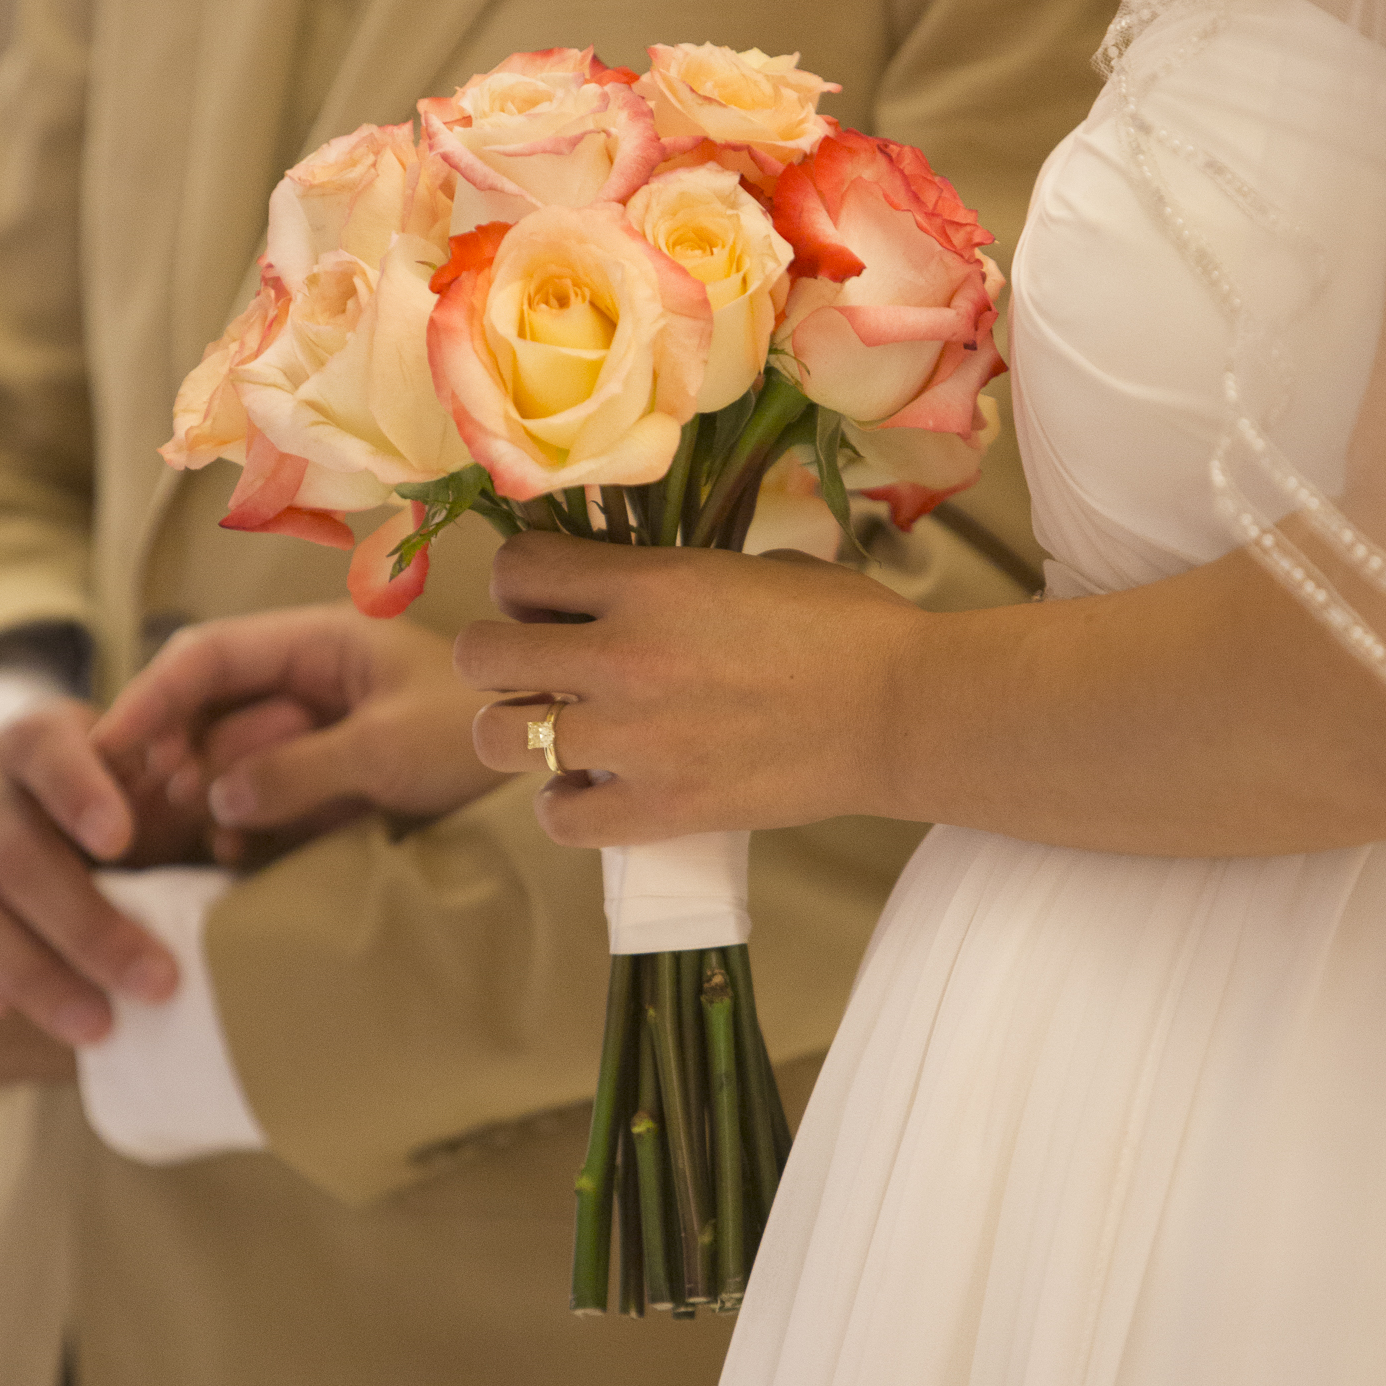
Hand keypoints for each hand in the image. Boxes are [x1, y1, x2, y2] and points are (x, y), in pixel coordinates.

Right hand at [0, 701, 195, 1050]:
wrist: (1, 892)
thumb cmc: (107, 855)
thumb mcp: (156, 823)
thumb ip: (191, 801)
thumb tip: (263, 754)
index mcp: (34, 739)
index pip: (47, 744)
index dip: (80, 786)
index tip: (120, 837)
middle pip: (11, 847)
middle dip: (87, 925)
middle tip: (153, 984)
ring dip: (23, 966)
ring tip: (89, 1021)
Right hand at [94, 605, 511, 847]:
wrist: (551, 767)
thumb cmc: (481, 737)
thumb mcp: (390, 751)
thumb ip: (300, 771)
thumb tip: (216, 802)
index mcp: (316, 642)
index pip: (206, 656)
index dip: (150, 698)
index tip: (108, 748)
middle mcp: (302, 681)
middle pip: (203, 710)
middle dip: (175, 756)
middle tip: (161, 808)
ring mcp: (310, 733)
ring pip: (225, 761)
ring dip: (208, 797)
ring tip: (206, 838)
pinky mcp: (323, 783)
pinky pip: (259, 800)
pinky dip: (243, 826)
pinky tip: (238, 857)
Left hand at [455, 536, 924, 844]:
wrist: (905, 710)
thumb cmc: (848, 627)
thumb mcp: (752, 566)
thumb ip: (672, 577)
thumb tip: (628, 586)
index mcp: (648, 584)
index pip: (517, 570)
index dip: (521, 584)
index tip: (547, 601)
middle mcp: (622, 658)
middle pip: (481, 655)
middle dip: (499, 657)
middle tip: (540, 668)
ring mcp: (635, 740)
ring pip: (499, 739)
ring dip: (519, 733)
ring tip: (560, 733)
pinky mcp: (661, 810)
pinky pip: (558, 819)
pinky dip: (565, 807)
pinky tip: (594, 791)